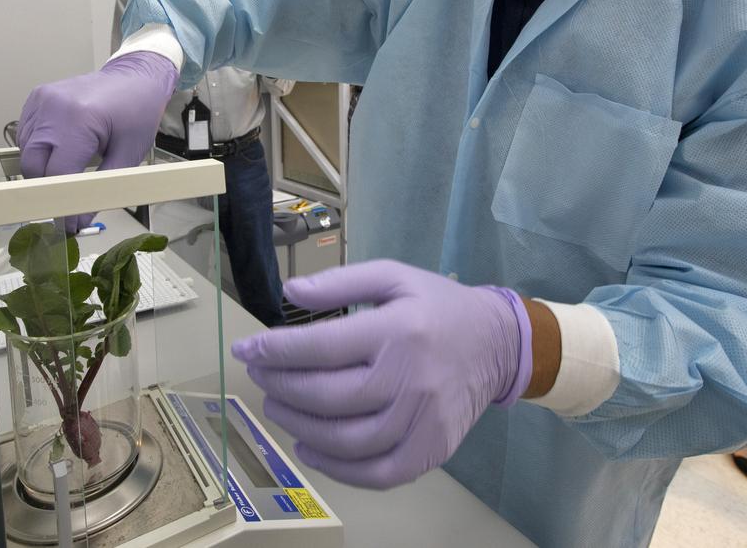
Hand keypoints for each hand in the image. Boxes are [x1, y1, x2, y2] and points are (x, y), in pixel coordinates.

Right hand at [17, 52, 177, 232]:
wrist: (135, 76)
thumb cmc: (137, 110)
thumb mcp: (129, 153)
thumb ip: (102, 188)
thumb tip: (79, 219)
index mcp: (80, 119)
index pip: (57, 174)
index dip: (60, 203)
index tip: (67, 223)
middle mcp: (54, 107)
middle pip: (33, 165)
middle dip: (47, 187)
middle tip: (67, 199)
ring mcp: (42, 100)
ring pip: (26, 152)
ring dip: (43, 167)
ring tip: (72, 163)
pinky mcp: (36, 98)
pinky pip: (26, 135)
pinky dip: (39, 148)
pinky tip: (62, 146)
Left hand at [231, 260, 531, 489]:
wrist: (499, 343)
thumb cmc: (437, 307)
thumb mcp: (393, 276)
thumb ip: (341, 282)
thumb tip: (290, 292)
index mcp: (398, 329)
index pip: (322, 347)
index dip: (276, 351)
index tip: (247, 350)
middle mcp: (411, 378)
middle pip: (329, 396)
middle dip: (281, 387)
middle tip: (261, 377)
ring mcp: (424, 420)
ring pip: (347, 439)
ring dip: (299, 427)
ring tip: (277, 408)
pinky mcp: (433, 449)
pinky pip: (377, 472)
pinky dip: (336, 468)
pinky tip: (309, 447)